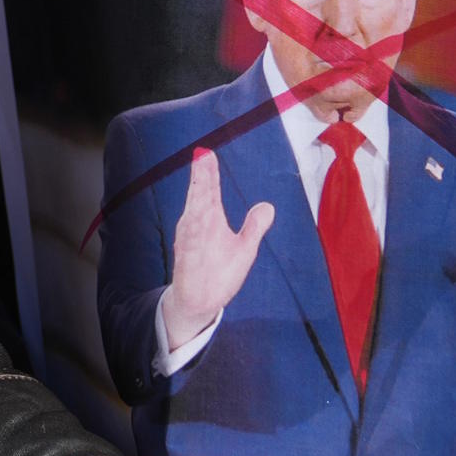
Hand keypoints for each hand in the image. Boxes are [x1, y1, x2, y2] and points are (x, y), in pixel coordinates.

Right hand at [160, 151, 273, 348]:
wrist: (200, 302)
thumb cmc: (218, 272)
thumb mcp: (244, 248)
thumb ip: (254, 226)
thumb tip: (268, 206)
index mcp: (209, 220)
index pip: (209, 192)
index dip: (208, 173)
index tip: (206, 153)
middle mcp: (197, 227)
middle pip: (199, 197)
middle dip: (201, 178)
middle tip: (202, 156)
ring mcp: (190, 243)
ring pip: (193, 216)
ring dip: (196, 198)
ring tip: (200, 179)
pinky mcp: (187, 261)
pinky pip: (189, 244)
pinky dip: (192, 230)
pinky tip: (196, 216)